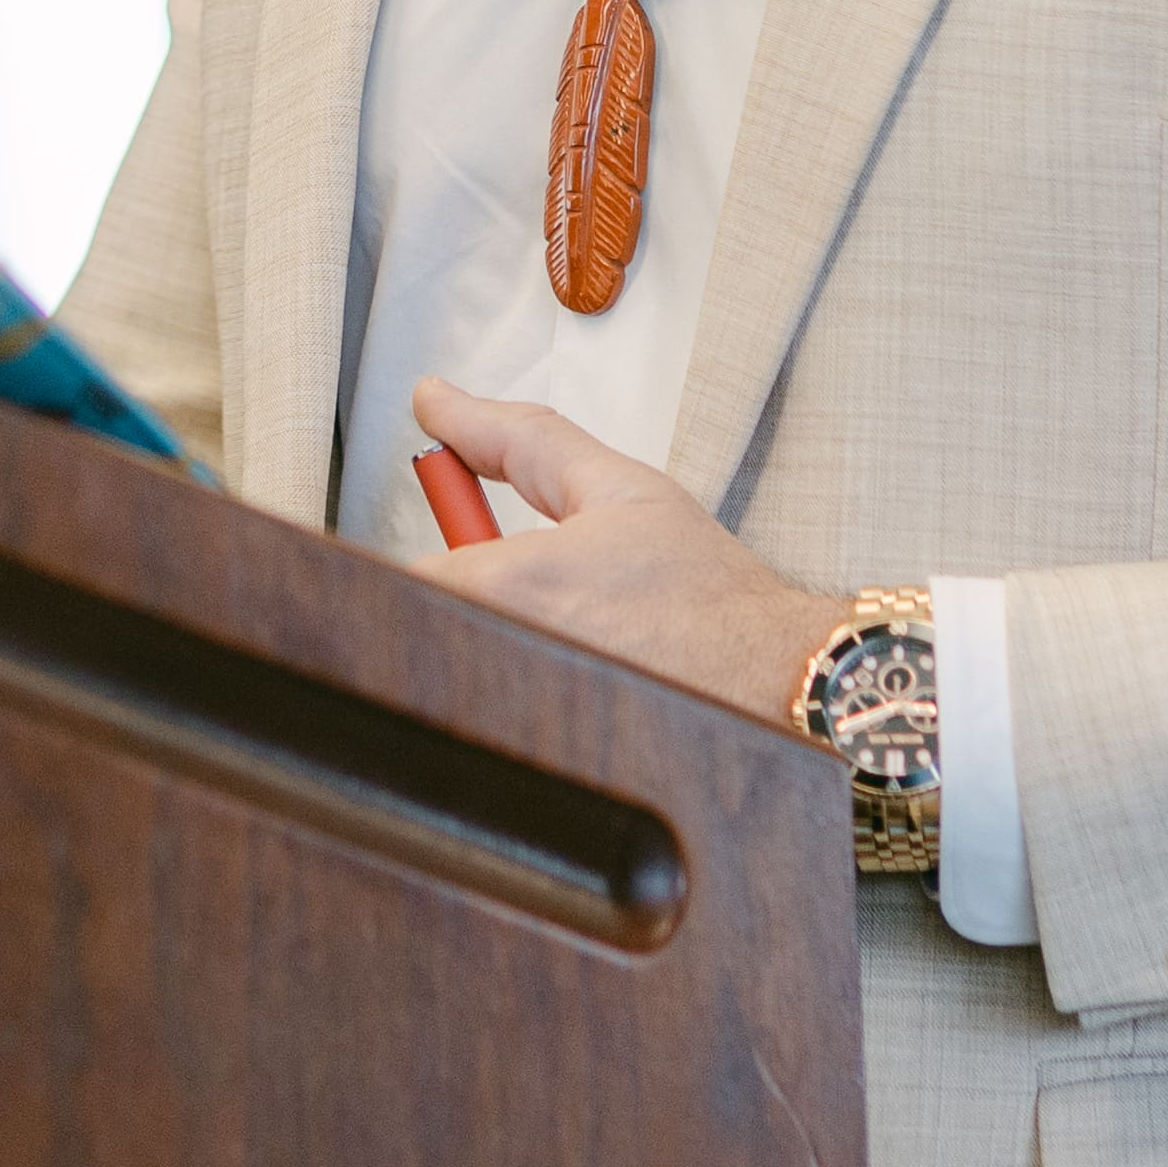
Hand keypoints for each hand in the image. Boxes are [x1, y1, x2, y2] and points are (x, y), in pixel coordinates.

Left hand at [406, 377, 844, 725]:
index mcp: (504, 588)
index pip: (389, 574)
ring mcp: (509, 726)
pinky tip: (565, 684)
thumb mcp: (614, 486)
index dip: (412, 555)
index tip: (450, 544)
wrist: (778, 680)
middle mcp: (496, 662)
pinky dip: (503, 705)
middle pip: (408, 633)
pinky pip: (479, 729)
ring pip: (444, 679)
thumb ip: (512, 436)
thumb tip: (438, 400)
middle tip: (519, 593)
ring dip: (471, 654)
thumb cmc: (708, 595)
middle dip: (441, 604)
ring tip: (556, 639)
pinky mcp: (528, 765)